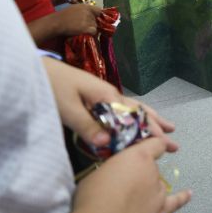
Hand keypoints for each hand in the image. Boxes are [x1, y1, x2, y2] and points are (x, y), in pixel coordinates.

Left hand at [41, 57, 176, 148]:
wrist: (37, 68)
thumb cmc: (52, 85)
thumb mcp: (67, 108)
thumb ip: (87, 126)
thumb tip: (108, 143)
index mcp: (107, 96)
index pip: (136, 116)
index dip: (150, 130)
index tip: (164, 144)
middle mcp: (110, 94)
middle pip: (140, 111)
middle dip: (157, 126)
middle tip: (174, 141)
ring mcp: (103, 94)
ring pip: (133, 109)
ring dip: (149, 120)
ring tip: (166, 128)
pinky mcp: (94, 97)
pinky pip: (122, 110)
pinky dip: (134, 117)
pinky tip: (135, 123)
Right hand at [56, 3, 103, 35]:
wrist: (56, 23)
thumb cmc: (63, 16)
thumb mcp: (74, 8)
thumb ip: (84, 11)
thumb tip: (92, 15)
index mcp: (85, 6)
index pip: (99, 10)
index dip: (97, 16)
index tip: (94, 19)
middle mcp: (88, 12)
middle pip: (96, 20)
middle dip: (92, 23)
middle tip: (84, 26)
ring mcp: (88, 20)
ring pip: (95, 26)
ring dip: (90, 29)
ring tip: (81, 30)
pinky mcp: (86, 28)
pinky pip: (94, 31)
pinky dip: (90, 33)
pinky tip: (83, 33)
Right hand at [60, 137, 190, 212]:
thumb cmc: (94, 198)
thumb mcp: (97, 173)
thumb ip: (112, 168)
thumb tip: (114, 173)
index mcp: (139, 156)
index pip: (154, 143)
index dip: (149, 144)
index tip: (144, 146)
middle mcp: (153, 172)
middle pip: (151, 167)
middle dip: (138, 173)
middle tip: (121, 184)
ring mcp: (159, 193)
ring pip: (158, 185)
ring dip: (148, 188)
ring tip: (130, 198)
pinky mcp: (160, 212)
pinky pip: (175, 202)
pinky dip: (182, 197)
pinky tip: (188, 194)